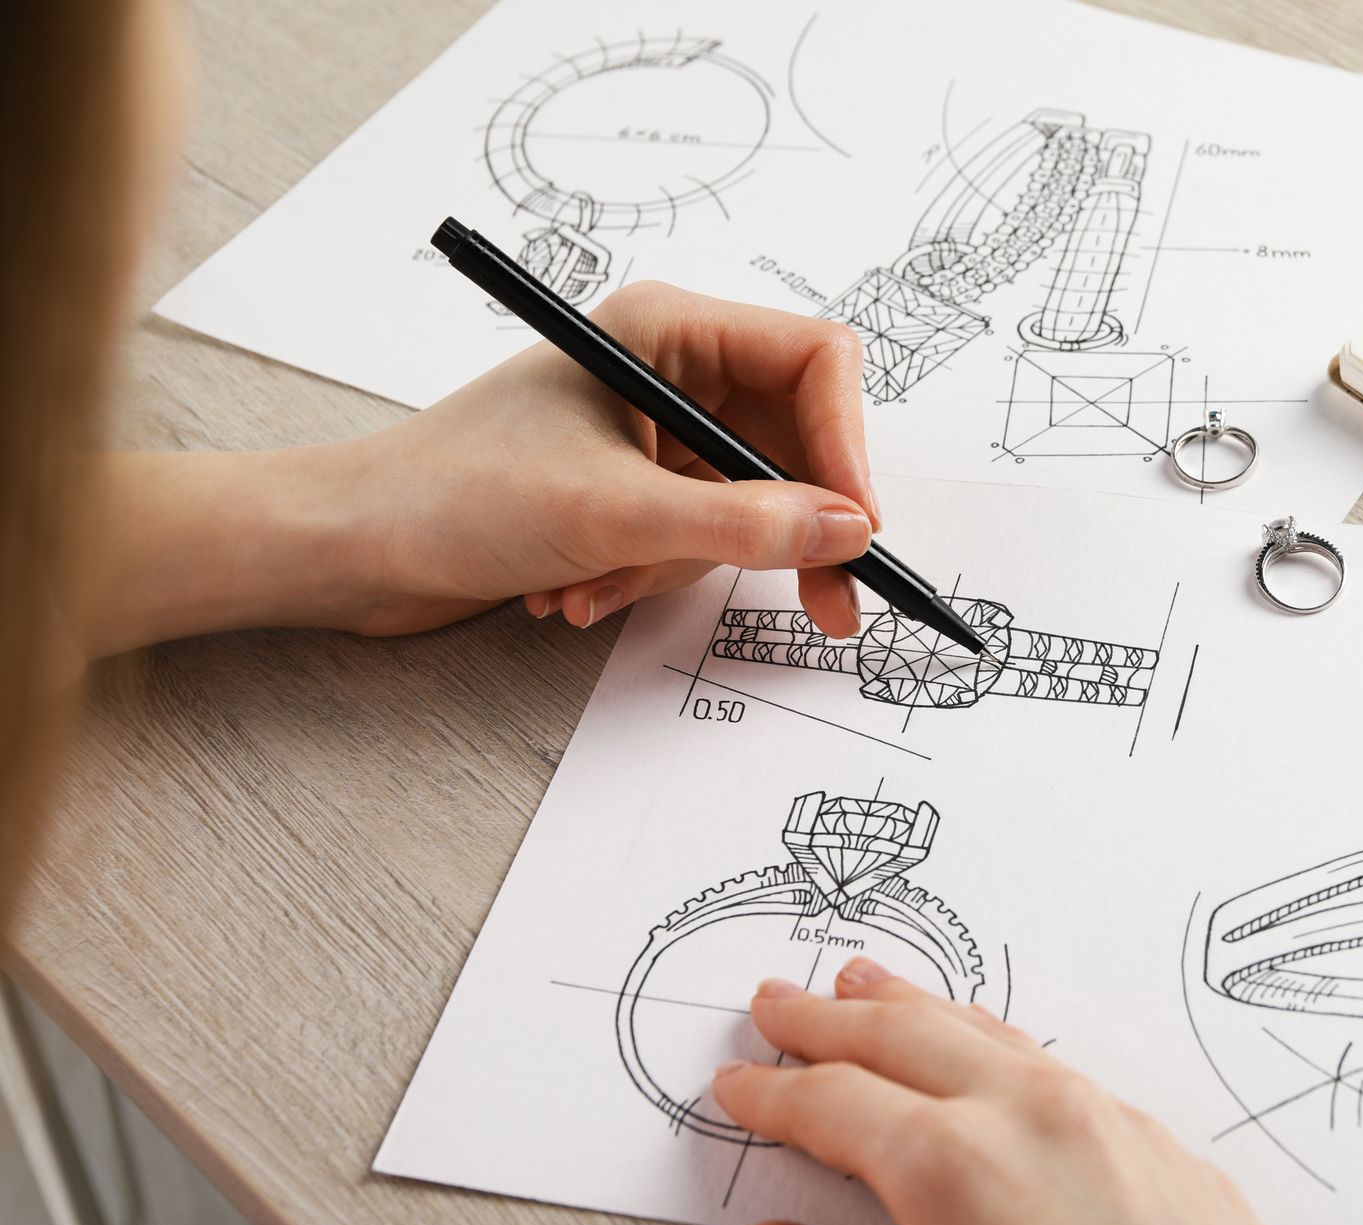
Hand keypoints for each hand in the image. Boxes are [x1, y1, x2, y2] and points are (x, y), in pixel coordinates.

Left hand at [349, 282, 878, 635]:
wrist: (352, 546)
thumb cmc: (451, 493)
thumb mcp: (613, 514)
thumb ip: (741, 524)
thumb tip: (847, 531)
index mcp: (667, 329)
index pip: (815, 363)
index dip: (849, 447)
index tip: (858, 530)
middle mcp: (670, 370)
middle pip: (794, 445)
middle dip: (783, 531)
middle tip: (825, 605)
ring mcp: (653, 433)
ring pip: (747, 506)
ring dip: (684, 564)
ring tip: (602, 581)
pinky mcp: (634, 488)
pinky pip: (697, 540)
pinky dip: (651, 575)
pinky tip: (580, 588)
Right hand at [710, 958, 1297, 1224]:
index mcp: (953, 1169)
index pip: (831, 1103)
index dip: (771, 1094)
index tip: (735, 1083)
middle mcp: (1031, 1119)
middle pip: (901, 1039)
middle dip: (828, 1021)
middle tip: (778, 1000)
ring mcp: (1108, 1123)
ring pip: (985, 1035)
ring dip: (914, 1011)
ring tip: (866, 986)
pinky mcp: (1165, 1149)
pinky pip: (1054, 1067)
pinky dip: (994, 1045)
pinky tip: (985, 1053)